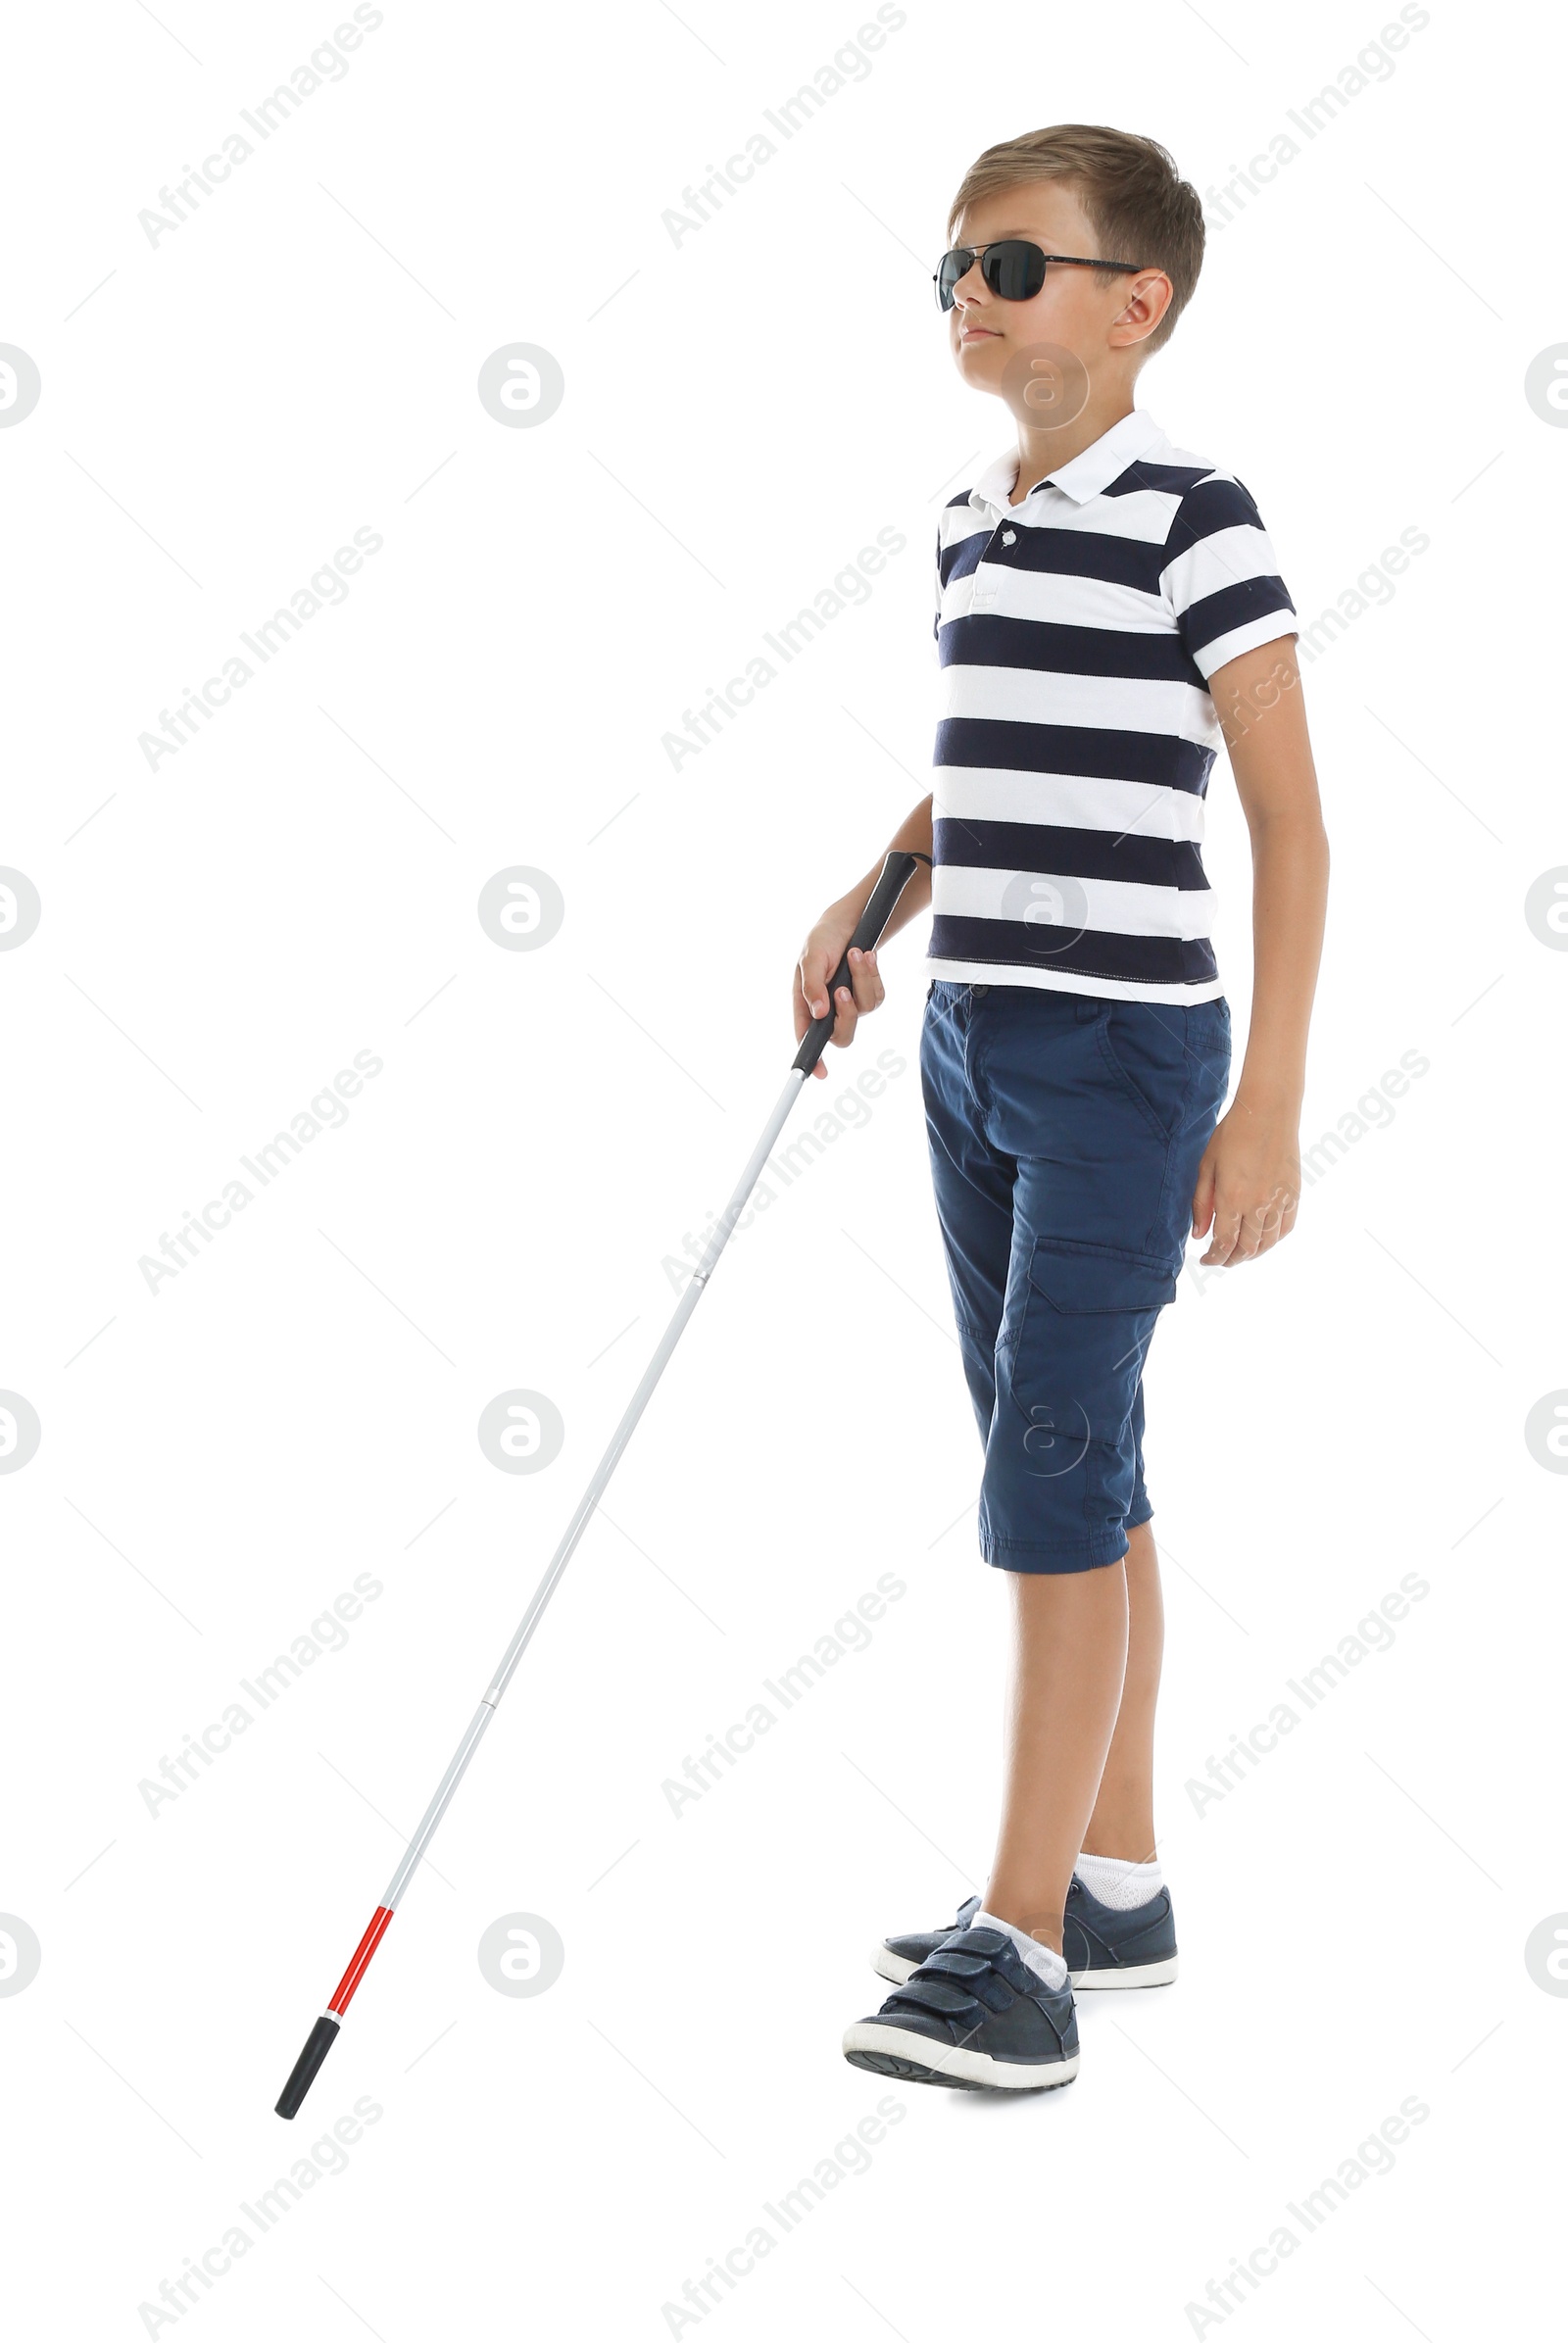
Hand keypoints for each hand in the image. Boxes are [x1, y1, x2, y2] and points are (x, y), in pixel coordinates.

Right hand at [794, 910, 885, 1079]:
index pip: (808, 1037)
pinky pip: (877, 996)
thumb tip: (818, 1013)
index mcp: (806, 1004)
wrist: (847, 922)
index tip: (820, 1073)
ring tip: (855, 953)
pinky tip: (867, 956)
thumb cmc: (822, 940)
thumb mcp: (811, 957)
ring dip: (861, 980)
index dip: (813, 1058)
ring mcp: (850, 1003)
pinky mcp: (868, 994)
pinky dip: (872, 974)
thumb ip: (812, 985)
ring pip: (863, 1010)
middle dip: (846, 1014)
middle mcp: (828, 1009)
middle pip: (842, 1035)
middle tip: (842, 989)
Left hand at [1191, 1099, 1300, 1265]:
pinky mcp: (1294, 1194)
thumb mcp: (1207, 1165)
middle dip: (1230, 1260)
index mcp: (1232, 1197)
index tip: (1206, 1260)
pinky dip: (1273, 1240)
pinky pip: (1286, 1229)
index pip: (1223, 1243)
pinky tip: (1262, 1240)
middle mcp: (1258, 1203)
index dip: (1214, 1258)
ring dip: (1252, 1254)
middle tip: (1220, 1259)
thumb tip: (1199, 1235)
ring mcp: (1279, 1200)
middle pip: (1246, 1249)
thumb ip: (1202, 1203)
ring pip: (1267, 1243)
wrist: (1268, 1111)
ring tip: (1239, 1253)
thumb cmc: (1232, 1134)